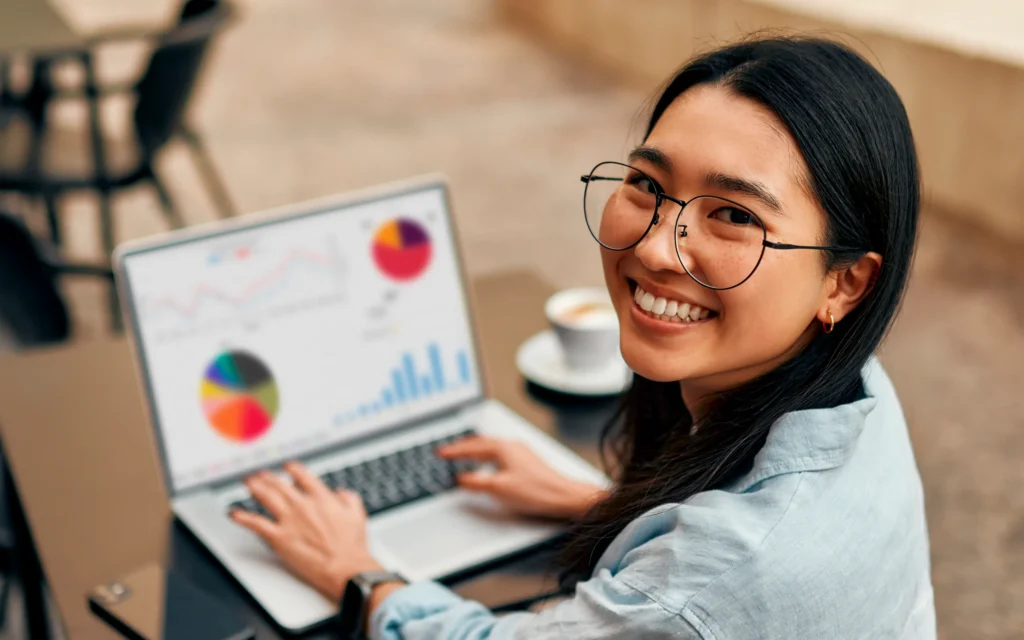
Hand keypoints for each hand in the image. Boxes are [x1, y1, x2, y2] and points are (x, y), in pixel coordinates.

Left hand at [230, 462, 382, 601]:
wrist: (345, 567)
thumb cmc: (352, 546)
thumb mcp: (358, 515)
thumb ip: (349, 499)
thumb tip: (341, 492)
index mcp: (322, 498)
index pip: (301, 474)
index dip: (291, 468)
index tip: (286, 467)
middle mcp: (303, 505)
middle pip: (279, 484)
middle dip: (267, 477)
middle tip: (259, 474)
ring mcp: (289, 521)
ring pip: (265, 497)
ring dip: (254, 487)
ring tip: (247, 482)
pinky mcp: (279, 538)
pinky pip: (256, 523)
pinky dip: (242, 517)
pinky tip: (234, 513)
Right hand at [437, 436, 605, 519]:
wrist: (563, 496)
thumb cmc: (535, 491)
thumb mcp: (498, 488)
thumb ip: (476, 482)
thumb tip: (461, 478)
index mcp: (503, 448)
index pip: (471, 447)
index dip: (453, 451)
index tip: (440, 453)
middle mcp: (512, 446)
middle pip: (481, 443)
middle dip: (462, 447)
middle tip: (448, 451)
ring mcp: (520, 452)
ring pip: (491, 447)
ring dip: (475, 450)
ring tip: (463, 454)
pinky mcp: (526, 461)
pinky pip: (499, 453)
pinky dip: (487, 456)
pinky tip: (488, 464)